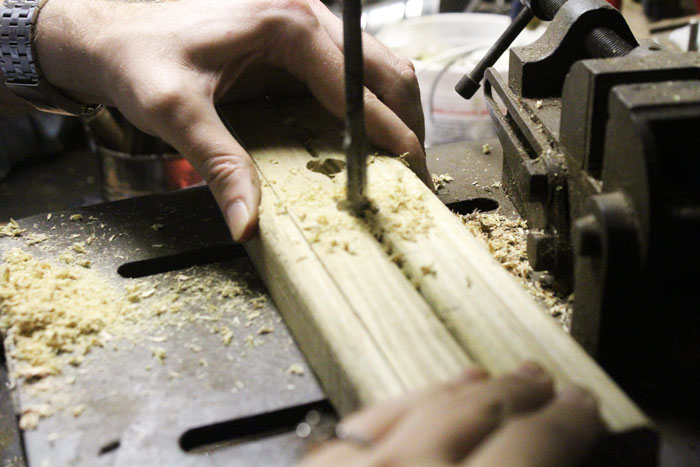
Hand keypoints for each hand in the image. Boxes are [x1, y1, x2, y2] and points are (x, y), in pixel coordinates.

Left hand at [35, 0, 429, 240]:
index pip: (359, 88)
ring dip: (394, 112)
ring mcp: (304, 26)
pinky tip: (363, 138)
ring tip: (399, 159)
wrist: (109, 31)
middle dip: (408, 121)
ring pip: (377, 67)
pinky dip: (367, 106)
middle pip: (386, 69)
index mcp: (286, 26)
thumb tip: (248, 222)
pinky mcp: (295, 42)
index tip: (412, 171)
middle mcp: (305, 17)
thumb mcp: (176, 112)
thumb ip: (219, 165)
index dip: (391, 134)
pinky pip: (350, 73)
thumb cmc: (137, 58)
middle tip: (414, 172)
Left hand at [301, 363, 603, 465]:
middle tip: (546, 383)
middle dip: (522, 394)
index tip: (583, 406)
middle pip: (480, 411)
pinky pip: (368, 421)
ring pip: (424, 405)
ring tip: (495, 378)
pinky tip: (425, 397)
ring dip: (467, 390)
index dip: (569, 421)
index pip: (536, 442)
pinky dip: (407, 404)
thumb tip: (566, 460)